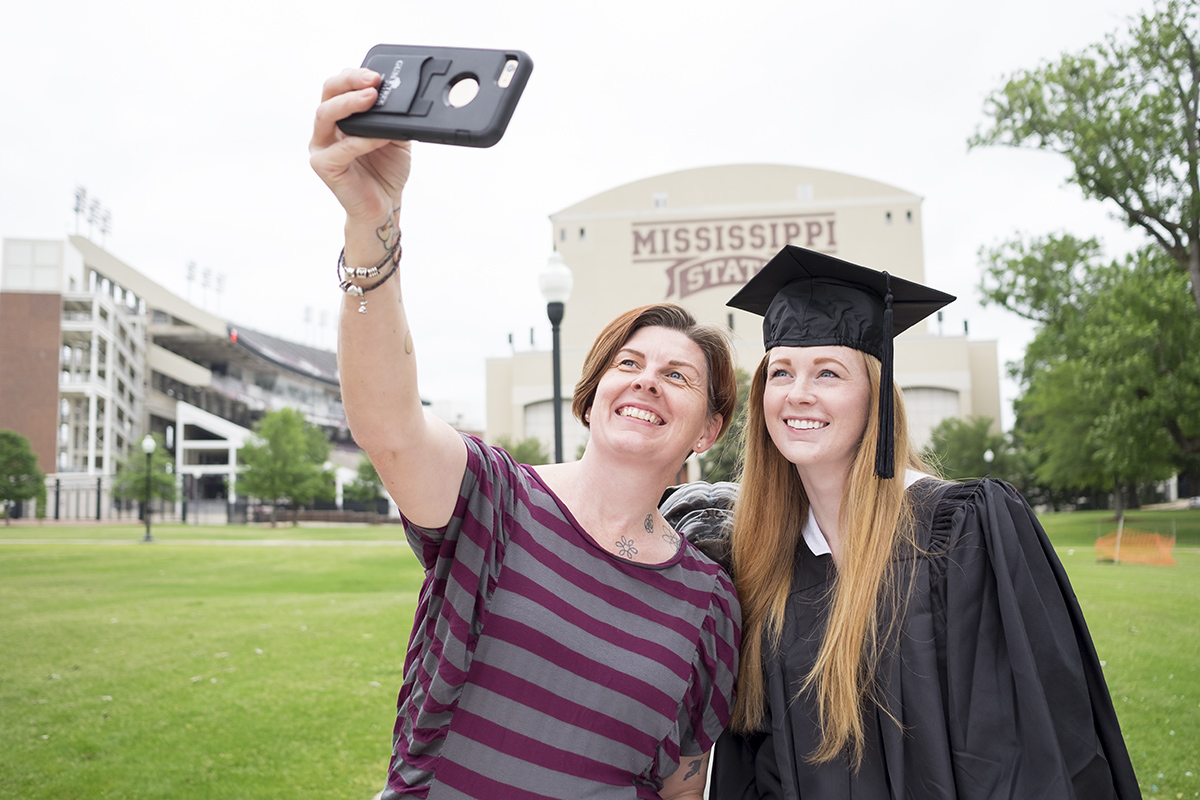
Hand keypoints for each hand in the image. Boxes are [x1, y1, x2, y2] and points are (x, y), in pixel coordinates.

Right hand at [309, 68, 411, 228]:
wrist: (385, 205)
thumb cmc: (386, 171)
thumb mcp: (396, 137)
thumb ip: (392, 118)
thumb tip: (400, 98)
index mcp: (340, 117)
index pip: (339, 86)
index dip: (354, 75)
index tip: (377, 74)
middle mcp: (326, 129)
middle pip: (328, 93)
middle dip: (349, 81)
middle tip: (372, 80)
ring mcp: (321, 147)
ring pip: (325, 114)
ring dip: (349, 104)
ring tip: (371, 98)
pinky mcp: (324, 166)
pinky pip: (341, 149)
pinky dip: (361, 140)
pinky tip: (379, 137)